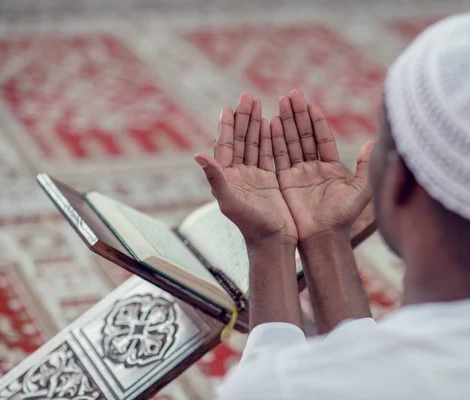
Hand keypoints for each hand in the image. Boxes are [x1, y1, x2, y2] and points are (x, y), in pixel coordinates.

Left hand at [195, 92, 297, 245]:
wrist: (273, 242)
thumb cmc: (250, 225)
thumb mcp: (230, 201)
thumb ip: (215, 177)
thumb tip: (197, 155)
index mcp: (227, 178)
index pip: (225, 146)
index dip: (226, 126)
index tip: (228, 107)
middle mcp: (239, 175)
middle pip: (241, 140)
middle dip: (244, 118)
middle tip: (248, 96)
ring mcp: (255, 177)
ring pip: (255, 144)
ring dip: (256, 124)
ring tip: (260, 103)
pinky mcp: (271, 182)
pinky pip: (270, 154)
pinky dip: (271, 139)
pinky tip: (273, 124)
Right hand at [272, 89, 374, 240]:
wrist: (322, 239)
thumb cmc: (343, 218)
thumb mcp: (360, 192)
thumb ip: (365, 167)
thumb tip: (373, 143)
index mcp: (331, 168)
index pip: (323, 138)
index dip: (316, 120)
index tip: (310, 102)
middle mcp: (314, 168)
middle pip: (304, 135)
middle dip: (298, 115)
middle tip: (291, 94)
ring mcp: (298, 174)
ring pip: (290, 142)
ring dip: (285, 122)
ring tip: (280, 102)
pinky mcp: (284, 182)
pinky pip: (278, 157)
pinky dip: (274, 140)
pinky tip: (270, 123)